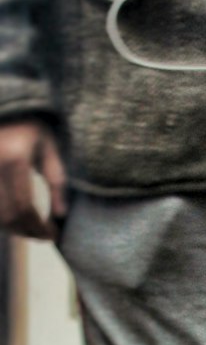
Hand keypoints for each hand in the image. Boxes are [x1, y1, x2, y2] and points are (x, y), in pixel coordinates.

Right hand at [0, 119, 67, 239]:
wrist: (5, 108)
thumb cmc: (30, 126)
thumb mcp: (49, 148)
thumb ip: (56, 181)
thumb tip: (60, 215)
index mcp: (15, 160)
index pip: (25, 207)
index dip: (38, 227)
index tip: (52, 235)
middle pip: (7, 215)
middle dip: (26, 232)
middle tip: (43, 236)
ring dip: (12, 228)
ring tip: (31, 229)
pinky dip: (1, 217)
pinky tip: (15, 219)